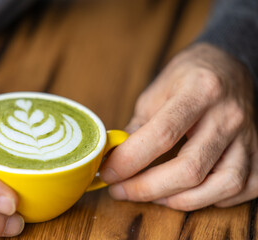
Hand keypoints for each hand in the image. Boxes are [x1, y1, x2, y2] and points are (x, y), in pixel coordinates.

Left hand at [101, 43, 257, 210]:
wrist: (228, 67)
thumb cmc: (187, 78)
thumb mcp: (156, 92)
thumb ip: (138, 126)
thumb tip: (117, 159)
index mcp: (199, 91)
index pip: (162, 134)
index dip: (130, 160)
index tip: (108, 172)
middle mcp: (228, 115)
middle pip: (190, 168)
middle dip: (147, 188)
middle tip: (121, 190)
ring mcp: (249, 136)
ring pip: (221, 186)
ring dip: (179, 200)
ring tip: (153, 195)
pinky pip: (243, 189)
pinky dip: (213, 199)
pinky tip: (190, 191)